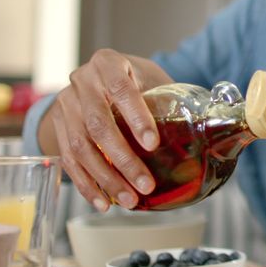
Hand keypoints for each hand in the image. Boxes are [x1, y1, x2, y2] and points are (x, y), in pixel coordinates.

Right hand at [38, 49, 171, 210]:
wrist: (98, 78)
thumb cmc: (134, 80)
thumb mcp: (152, 79)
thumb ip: (170, 99)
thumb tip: (207, 127)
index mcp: (108, 63)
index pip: (120, 90)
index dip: (136, 118)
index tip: (153, 144)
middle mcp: (81, 82)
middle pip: (97, 124)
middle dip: (123, 159)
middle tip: (146, 184)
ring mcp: (65, 106)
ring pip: (80, 147)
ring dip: (106, 179)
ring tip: (130, 200)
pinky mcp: (58, 128)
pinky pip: (69, 161)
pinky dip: (87, 185)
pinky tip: (104, 202)